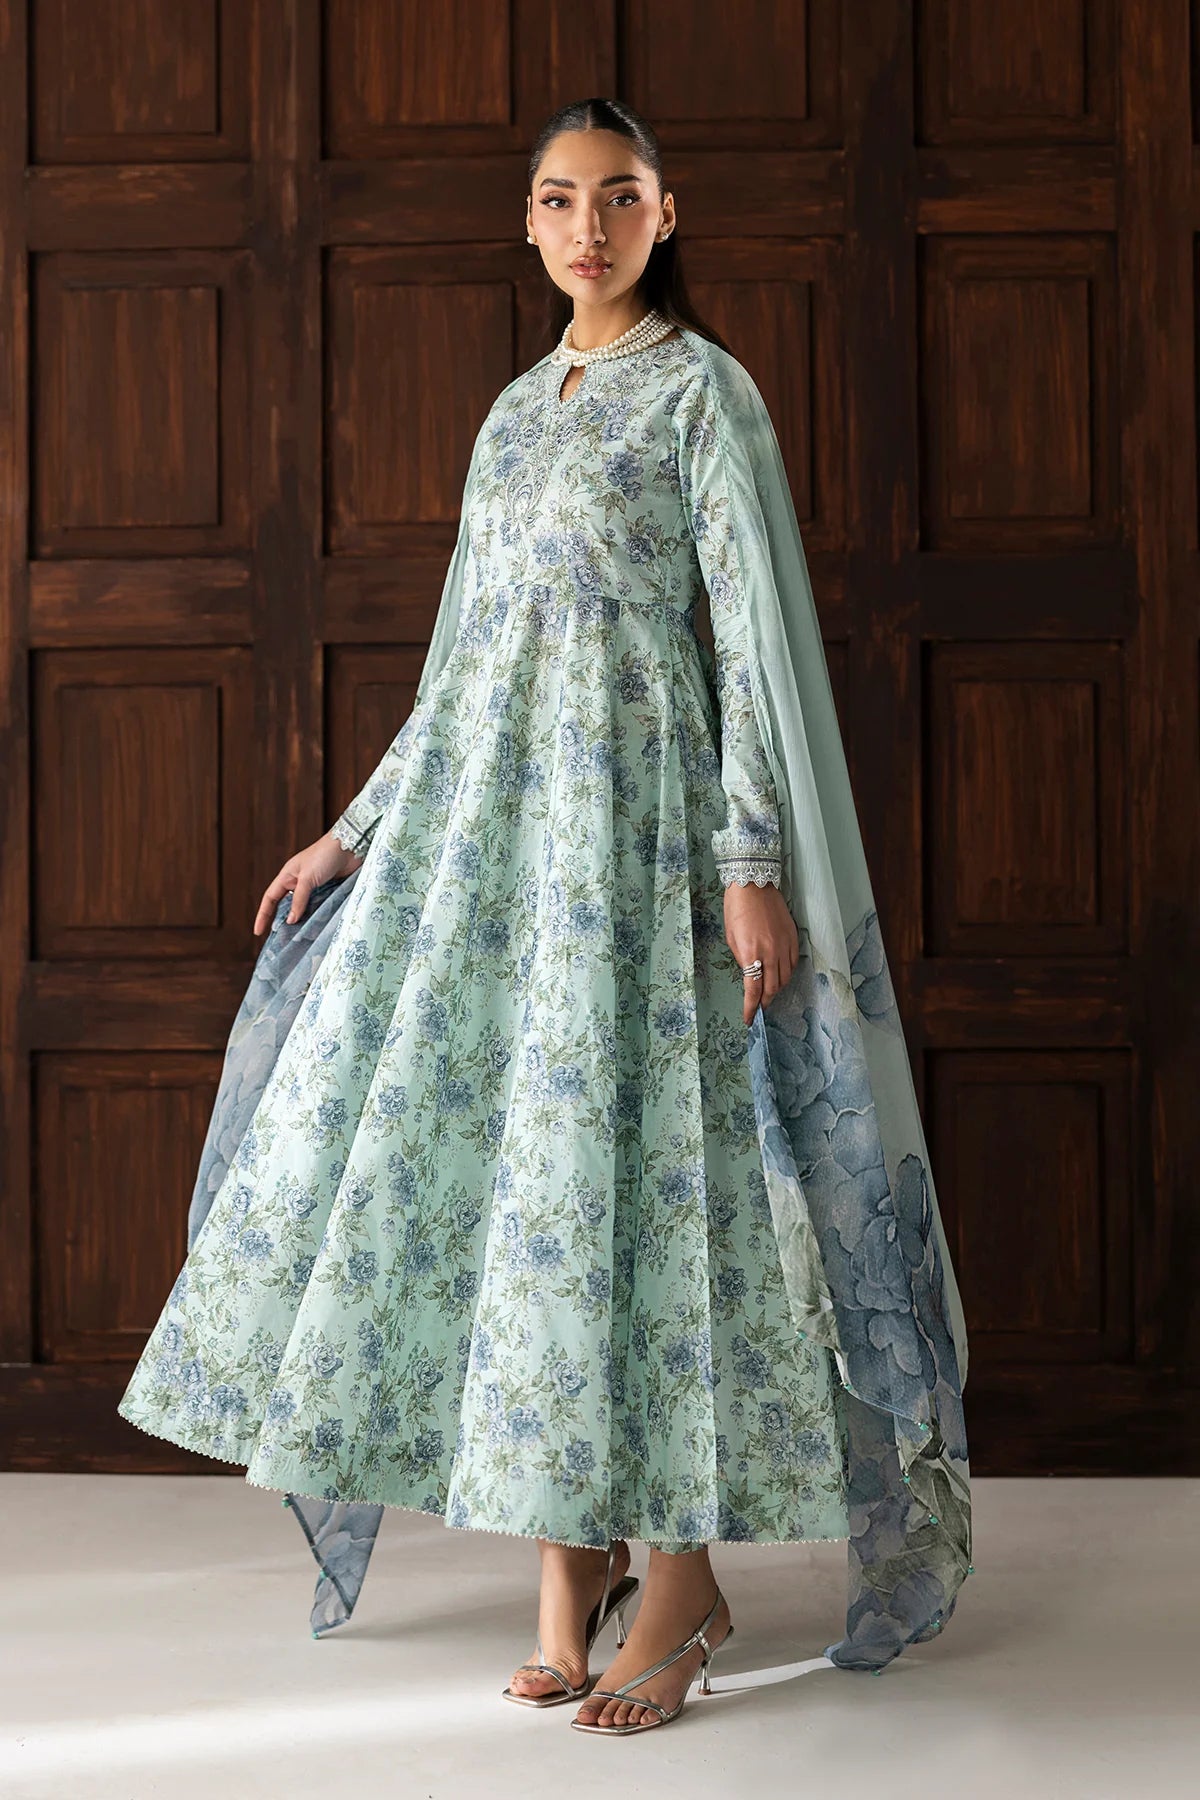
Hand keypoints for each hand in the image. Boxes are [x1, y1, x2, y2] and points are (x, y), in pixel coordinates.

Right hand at [252, 831, 363, 936]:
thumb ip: (299, 900)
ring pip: (302, 909)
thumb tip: (290, 920)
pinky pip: (317, 907)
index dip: (263, 915)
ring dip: (300, 922)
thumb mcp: (308, 878)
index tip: (258, 932)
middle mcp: (298, 882)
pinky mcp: (328, 890)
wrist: (350, 846)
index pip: (270, 898)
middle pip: (285, 905)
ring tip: (297, 939)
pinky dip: (315, 917)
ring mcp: (313, 887)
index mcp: (288, 876)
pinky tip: (316, 928)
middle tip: (278, 940)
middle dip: (280, 921)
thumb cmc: (325, 856)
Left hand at [723, 881, 799, 1023]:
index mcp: (750, 953)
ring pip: (785, 978)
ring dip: (776, 989)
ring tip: (768, 992)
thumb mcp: (731, 938)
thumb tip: (749, 975)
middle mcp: (770, 952)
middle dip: (765, 1001)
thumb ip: (742, 959)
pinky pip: (793, 964)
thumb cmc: (737, 909)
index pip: (753, 990)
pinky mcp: (793, 938)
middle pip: (771, 988)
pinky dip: (787, 974)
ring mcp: (784, 945)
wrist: (754, 884)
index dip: (751, 1008)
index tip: (749, 1019)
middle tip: (759, 1007)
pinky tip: (780, 975)